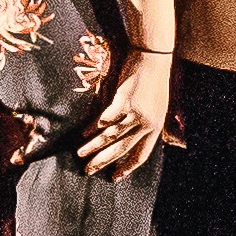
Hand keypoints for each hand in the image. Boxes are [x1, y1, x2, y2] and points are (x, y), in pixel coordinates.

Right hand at [75, 45, 176, 181]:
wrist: (153, 58)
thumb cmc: (153, 81)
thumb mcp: (155, 106)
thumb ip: (144, 122)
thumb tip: (130, 137)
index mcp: (155, 127)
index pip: (141, 155)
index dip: (126, 168)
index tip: (114, 177)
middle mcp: (146, 124)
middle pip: (122, 149)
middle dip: (104, 161)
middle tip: (89, 170)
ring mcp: (135, 113)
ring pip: (111, 136)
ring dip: (93, 146)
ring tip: (80, 153)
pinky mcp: (124, 102)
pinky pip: (105, 119)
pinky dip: (94, 126)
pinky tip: (85, 132)